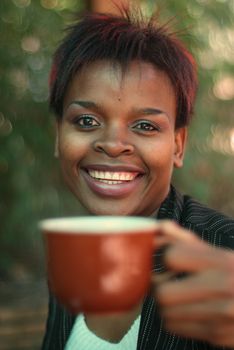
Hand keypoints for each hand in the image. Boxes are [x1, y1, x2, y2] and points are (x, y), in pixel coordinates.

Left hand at [153, 221, 233, 347]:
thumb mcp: (220, 254)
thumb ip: (189, 242)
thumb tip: (162, 227)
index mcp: (223, 261)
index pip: (172, 257)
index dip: (165, 259)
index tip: (170, 263)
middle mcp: (223, 286)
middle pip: (163, 292)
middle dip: (159, 288)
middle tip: (165, 284)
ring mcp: (222, 314)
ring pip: (166, 313)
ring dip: (166, 306)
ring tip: (177, 298)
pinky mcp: (219, 335)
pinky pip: (176, 328)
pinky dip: (174, 320)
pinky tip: (187, 312)